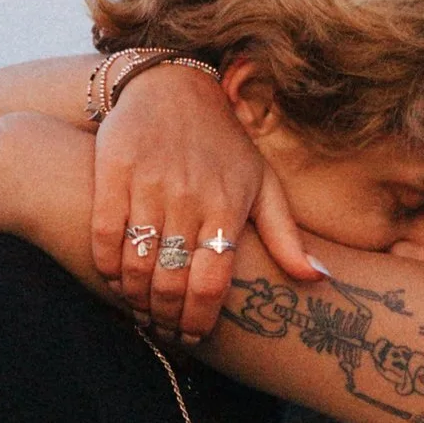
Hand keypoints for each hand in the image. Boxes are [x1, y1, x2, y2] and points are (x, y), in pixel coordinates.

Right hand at [89, 63, 314, 340]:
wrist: (174, 84)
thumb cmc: (223, 144)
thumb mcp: (262, 183)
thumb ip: (285, 235)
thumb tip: (317, 279)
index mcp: (228, 206)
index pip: (211, 283)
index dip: (198, 321)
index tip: (192, 338)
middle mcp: (189, 196)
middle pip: (171, 282)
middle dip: (165, 318)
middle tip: (164, 330)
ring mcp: (149, 183)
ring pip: (136, 264)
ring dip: (135, 298)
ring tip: (140, 310)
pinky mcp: (114, 170)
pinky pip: (105, 234)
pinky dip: (106, 265)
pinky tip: (114, 277)